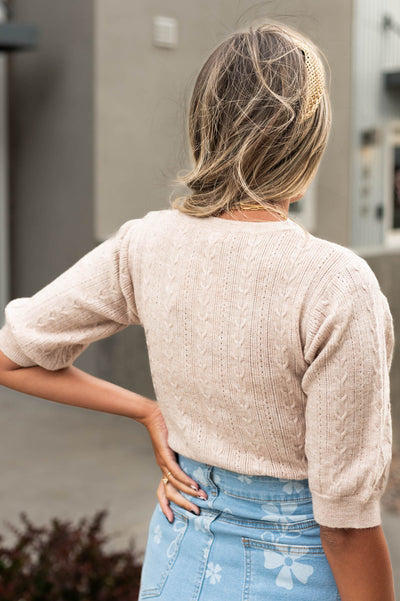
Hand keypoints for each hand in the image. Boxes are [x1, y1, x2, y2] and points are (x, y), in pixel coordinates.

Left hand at [141, 401, 207, 521]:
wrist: (153, 414)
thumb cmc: (166, 427)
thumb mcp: (176, 445)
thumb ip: (184, 454)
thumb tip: (200, 456)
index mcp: (164, 468)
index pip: (162, 492)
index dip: (165, 506)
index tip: (171, 519)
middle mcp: (162, 468)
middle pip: (169, 493)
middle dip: (183, 504)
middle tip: (196, 512)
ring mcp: (163, 462)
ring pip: (174, 484)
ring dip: (189, 492)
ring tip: (201, 498)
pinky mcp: (165, 454)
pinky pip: (175, 471)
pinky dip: (185, 479)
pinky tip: (194, 485)